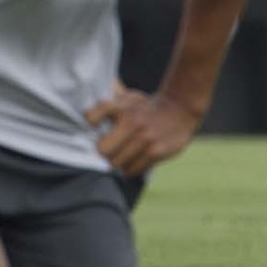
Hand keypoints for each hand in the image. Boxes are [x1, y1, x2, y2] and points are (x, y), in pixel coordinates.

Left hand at [87, 89, 202, 175]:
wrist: (179, 109)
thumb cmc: (145, 106)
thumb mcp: (126, 97)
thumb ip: (106, 103)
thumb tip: (87, 107)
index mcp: (119, 108)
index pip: (91, 117)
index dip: (90, 124)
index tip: (94, 128)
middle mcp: (131, 123)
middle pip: (102, 150)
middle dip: (103, 153)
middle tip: (107, 152)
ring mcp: (144, 139)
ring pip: (117, 163)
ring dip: (117, 163)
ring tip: (120, 158)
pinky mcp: (156, 152)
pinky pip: (134, 169)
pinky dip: (130, 169)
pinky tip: (131, 163)